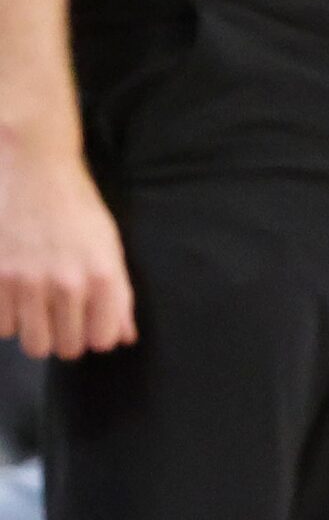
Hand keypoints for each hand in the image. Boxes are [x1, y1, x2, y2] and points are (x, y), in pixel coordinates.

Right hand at [0, 135, 134, 358]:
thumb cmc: (77, 207)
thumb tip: (125, 339)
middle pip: (65, 348)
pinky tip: (14, 293)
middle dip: (64, 337)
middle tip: (60, 314)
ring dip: (35, 330)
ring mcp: (27, 283)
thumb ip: (119, 295)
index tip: (88, 323)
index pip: (102, 340)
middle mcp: (67, 283)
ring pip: (32, 344)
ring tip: (37, 303)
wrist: (34, 170)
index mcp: (103, 274)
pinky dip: (7, 317)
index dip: (95, 335)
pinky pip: (1, 328)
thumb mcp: (109, 244)